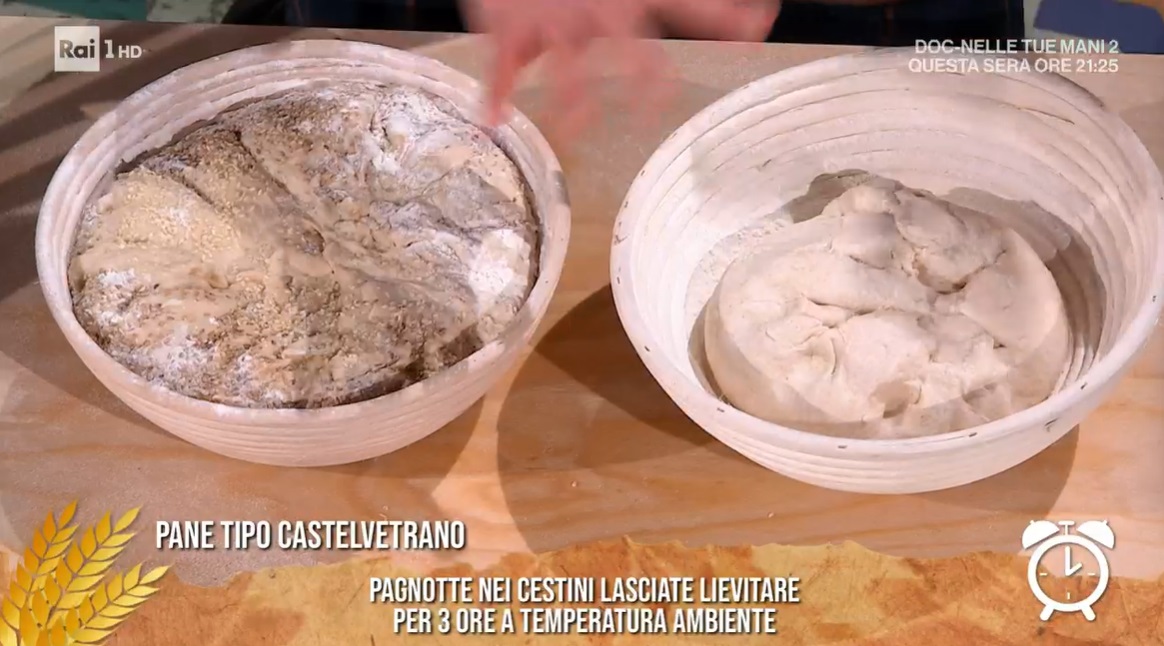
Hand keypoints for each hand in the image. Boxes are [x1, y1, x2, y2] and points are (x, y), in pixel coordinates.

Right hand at [463, 0, 780, 135]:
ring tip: (575, 130)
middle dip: (647, 85)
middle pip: (633, 52)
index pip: (687, 6)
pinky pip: (503, 67)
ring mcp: (554, 20)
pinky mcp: (510, 27)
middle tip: (655, 110)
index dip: (725, 18)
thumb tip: (759, 21)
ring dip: (572, 107)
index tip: (760, 25)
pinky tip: (493, 118)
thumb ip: (686, 7)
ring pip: (568, 73)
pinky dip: (496, 95)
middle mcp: (597, 8)